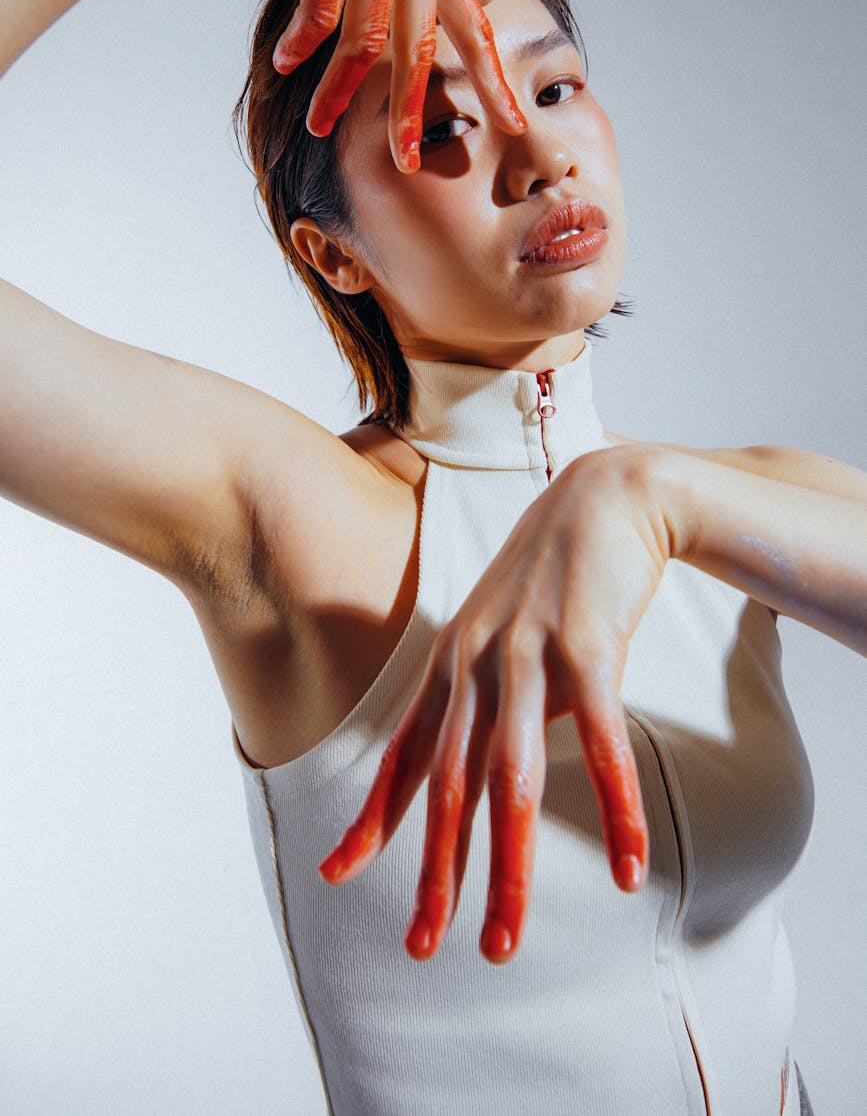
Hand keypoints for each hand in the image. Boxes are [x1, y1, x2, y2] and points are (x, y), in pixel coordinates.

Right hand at [212, 0, 526, 169]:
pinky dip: (302, 43)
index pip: (471, 24)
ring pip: (362, 35)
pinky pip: (321, 9)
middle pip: (421, 44)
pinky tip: (286, 65)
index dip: (492, 78)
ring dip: (337, 87)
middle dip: (411, 109)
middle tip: (404, 160)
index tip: (513, 124)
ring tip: (318, 124)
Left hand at [318, 445, 676, 963]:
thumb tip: (477, 752)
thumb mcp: (500, 628)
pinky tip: (627, 867)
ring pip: (511, 780)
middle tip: (426, 949)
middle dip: (436, 873)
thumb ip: (481, 686)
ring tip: (505, 940)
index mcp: (452, 666)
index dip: (370, 818)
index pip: (405, 757)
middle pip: (450, 787)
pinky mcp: (587, 644)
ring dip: (507, 867)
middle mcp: (477, 666)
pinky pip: (600, 740)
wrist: (607, 494)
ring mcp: (528, 654)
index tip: (337, 875)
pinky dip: (614, 807)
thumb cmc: (553, 571)